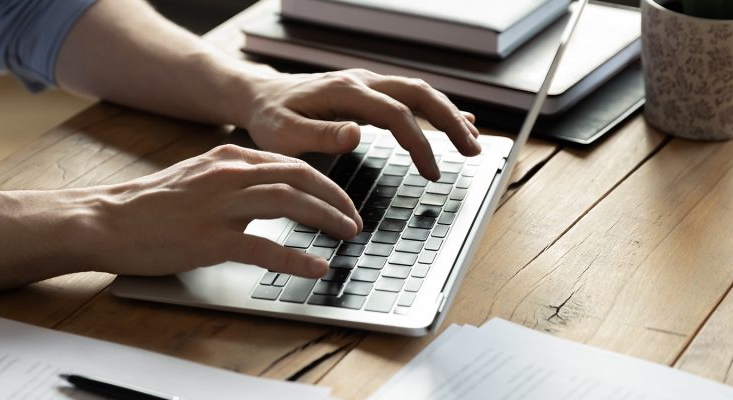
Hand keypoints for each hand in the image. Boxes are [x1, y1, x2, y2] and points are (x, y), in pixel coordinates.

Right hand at [71, 144, 361, 277]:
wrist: (106, 219)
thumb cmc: (148, 205)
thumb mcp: (197, 177)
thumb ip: (233, 179)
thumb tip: (271, 191)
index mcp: (227, 159)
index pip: (290, 164)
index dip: (325, 182)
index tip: (342, 200)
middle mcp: (228, 176)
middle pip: (300, 178)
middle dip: (336, 198)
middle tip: (354, 219)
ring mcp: (219, 206)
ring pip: (289, 203)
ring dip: (326, 219)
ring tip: (346, 235)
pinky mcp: (209, 239)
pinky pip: (264, 247)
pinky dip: (295, 257)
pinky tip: (316, 267)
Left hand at [238, 68, 481, 180]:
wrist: (259, 96)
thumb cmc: (269, 119)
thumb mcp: (284, 134)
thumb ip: (320, 135)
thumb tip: (356, 134)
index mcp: (344, 91)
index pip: (396, 114)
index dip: (419, 143)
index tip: (433, 172)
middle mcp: (361, 80)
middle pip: (419, 94)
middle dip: (450, 122)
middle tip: (473, 151)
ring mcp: (367, 83)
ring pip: (419, 92)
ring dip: (448, 114)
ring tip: (472, 142)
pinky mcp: (368, 91)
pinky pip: (409, 96)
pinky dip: (435, 109)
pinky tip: (458, 120)